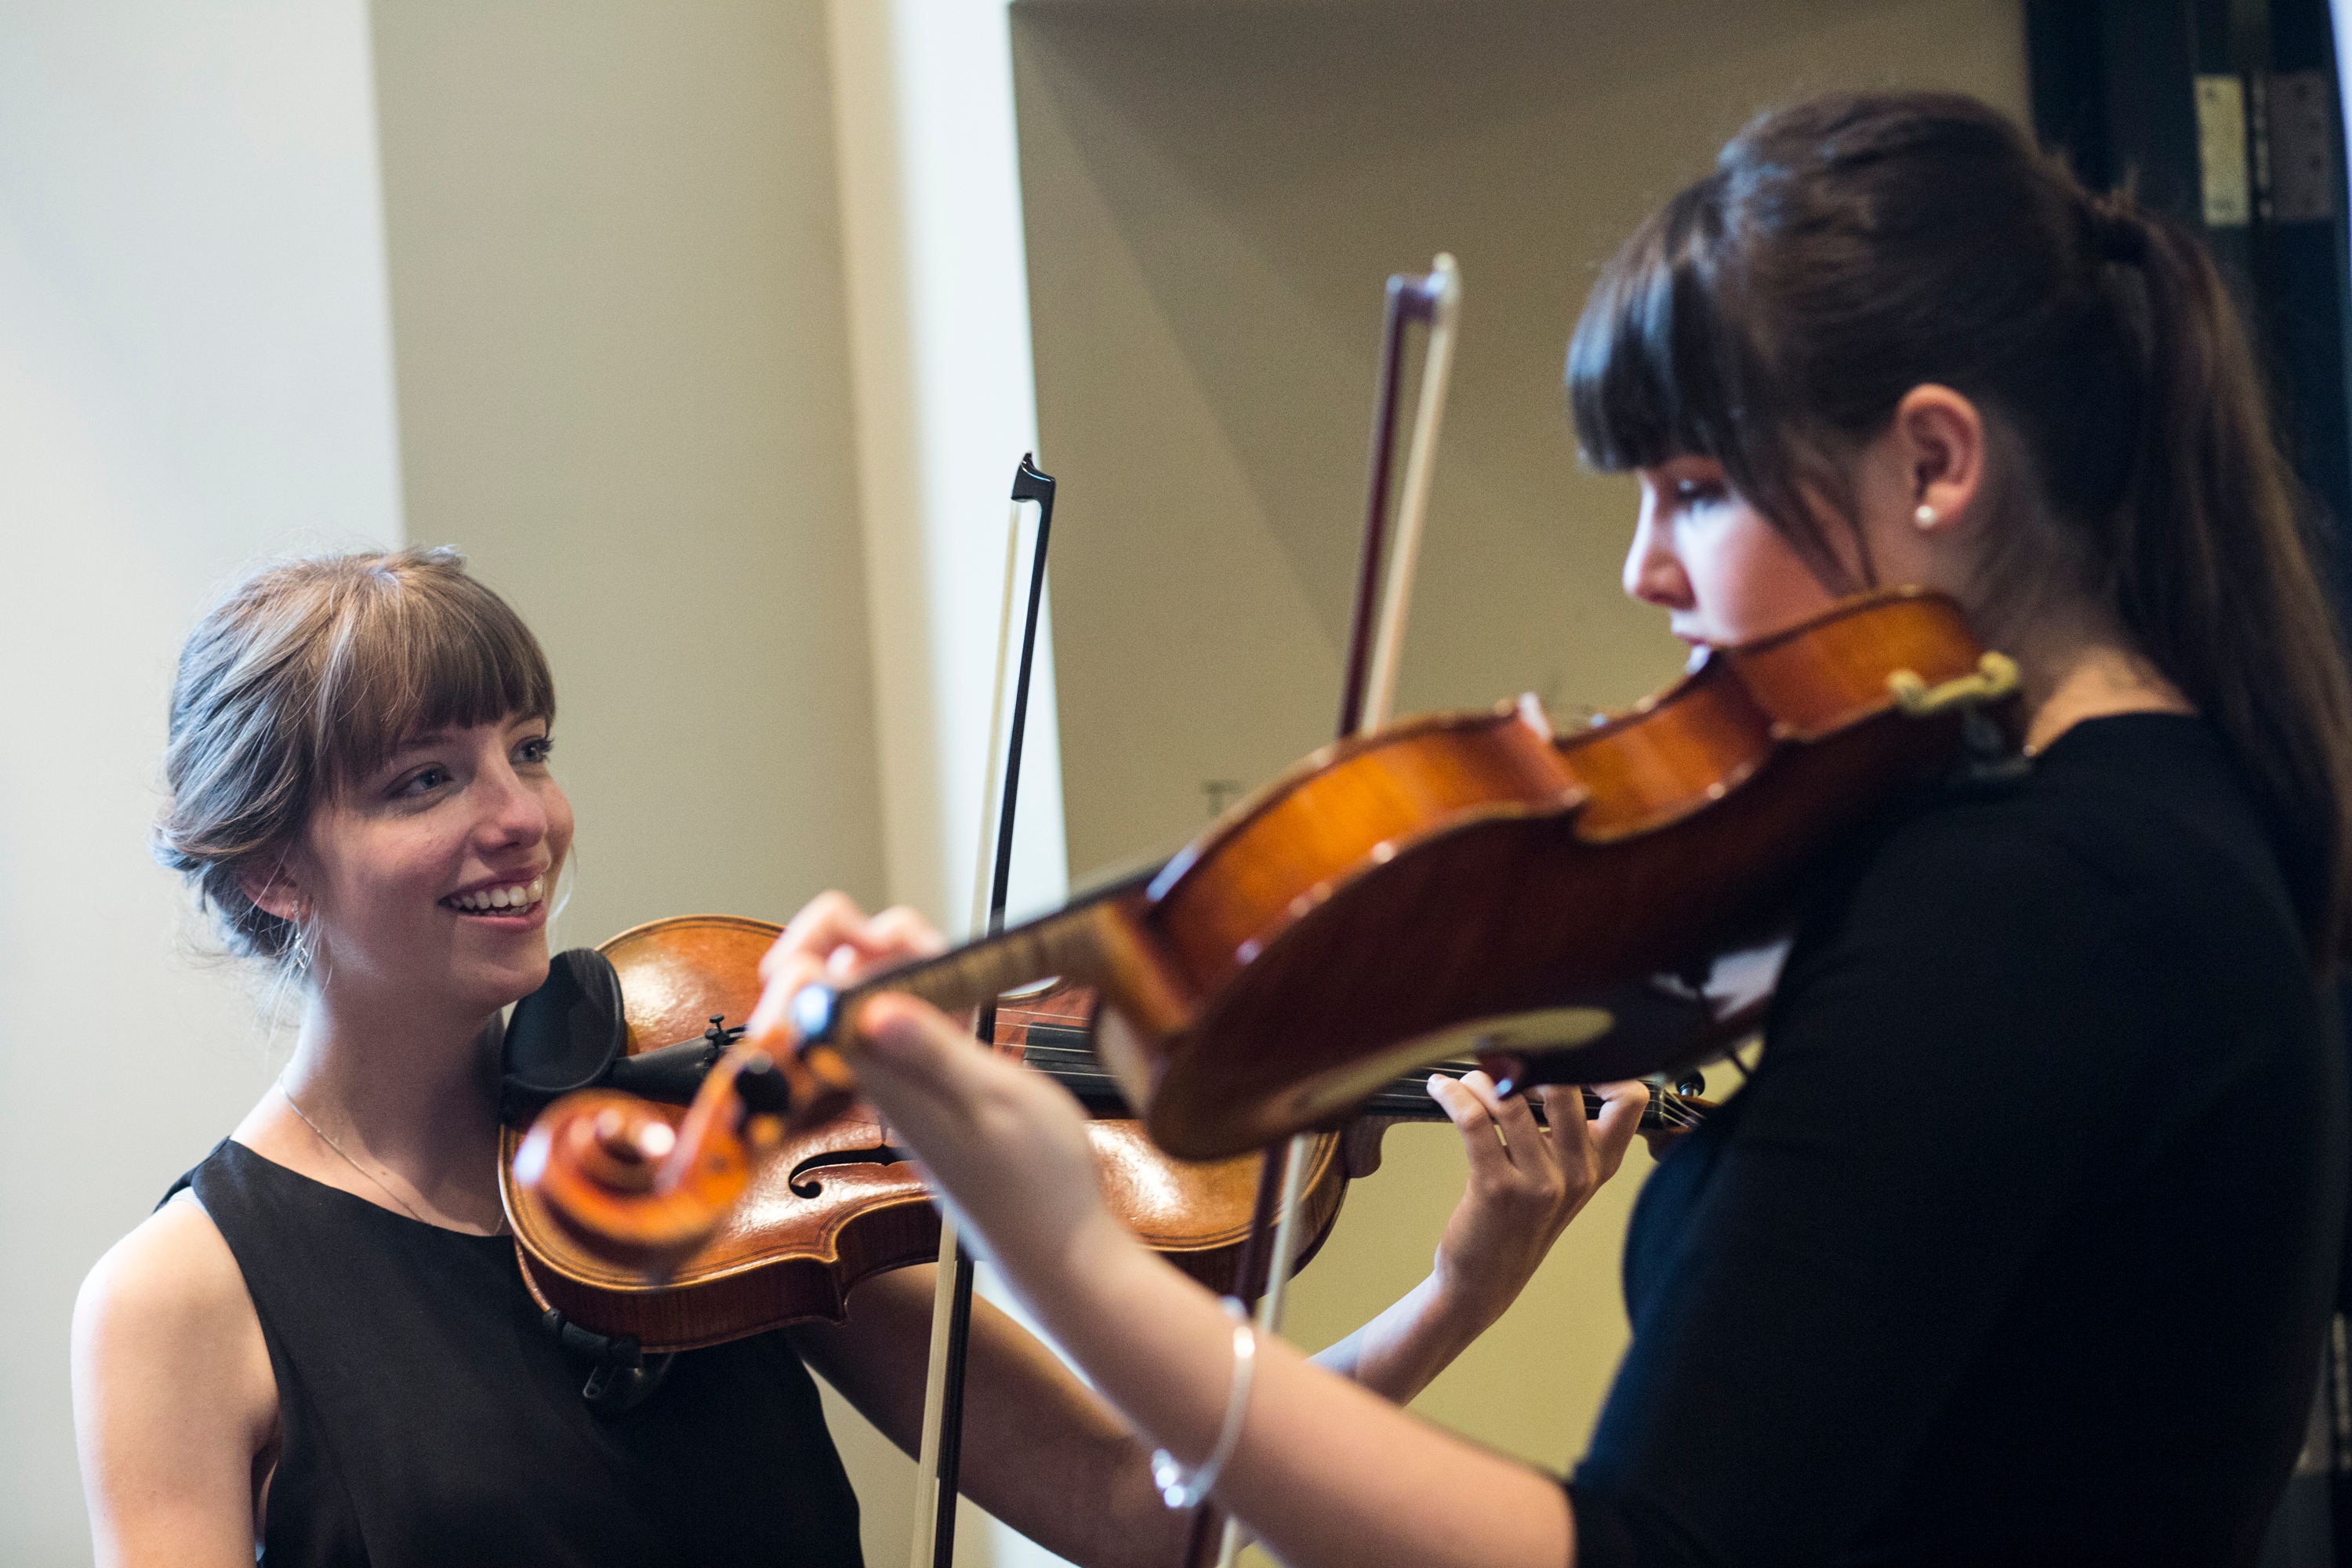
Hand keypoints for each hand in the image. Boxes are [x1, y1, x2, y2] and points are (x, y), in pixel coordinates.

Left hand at [748, 892, 1127, 1293]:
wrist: (1055, 1242)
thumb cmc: (1033, 1182)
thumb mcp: (995, 1102)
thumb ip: (933, 1050)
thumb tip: (868, 1004)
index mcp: (878, 1076)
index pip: (804, 1001)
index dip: (815, 949)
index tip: (859, 930)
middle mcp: (877, 1074)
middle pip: (825, 988)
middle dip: (852, 940)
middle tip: (907, 939)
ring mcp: (900, 1078)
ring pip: (869, 995)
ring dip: (896, 959)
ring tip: (942, 959)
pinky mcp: (927, 1083)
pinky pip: (906, 1019)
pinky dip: (927, 989)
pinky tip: (961, 992)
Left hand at [1424, 1072, 1646, 1330]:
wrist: (1486, 1280)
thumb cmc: (1519, 1218)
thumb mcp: (1562, 1176)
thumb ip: (1568, 1128)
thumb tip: (1546, 1056)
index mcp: (1600, 1163)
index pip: (1630, 1099)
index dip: (1602, 1064)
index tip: (1565, 1050)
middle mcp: (1579, 1172)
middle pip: (1566, 1086)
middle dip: (1528, 1058)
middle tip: (1501, 1054)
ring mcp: (1540, 1183)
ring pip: (1511, 1098)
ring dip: (1479, 1076)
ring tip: (1463, 1077)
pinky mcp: (1496, 1188)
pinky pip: (1474, 1119)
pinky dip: (1453, 1094)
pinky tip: (1440, 1090)